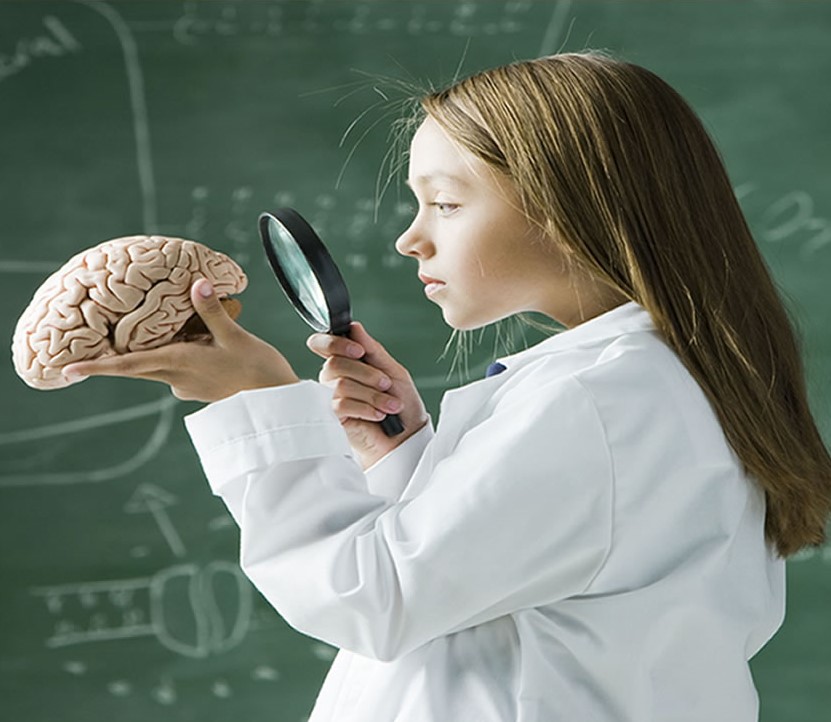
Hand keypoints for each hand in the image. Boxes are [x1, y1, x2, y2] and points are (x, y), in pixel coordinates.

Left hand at [61, 279, 298, 401]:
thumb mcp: (236, 336)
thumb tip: (196, 283)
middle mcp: (176, 377)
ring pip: (161, 361)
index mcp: (178, 363)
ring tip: (184, 327)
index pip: (127, 366)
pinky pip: (180, 366)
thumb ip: (212, 310)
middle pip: (137, 363)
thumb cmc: (258, 372)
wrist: (278, 405)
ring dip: (162, 346)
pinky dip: (183, 351)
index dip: (96, 368)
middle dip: (118, 354)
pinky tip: (205, 340)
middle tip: (95, 346)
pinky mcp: (200, 387)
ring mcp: (188, 385)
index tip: (67, 371)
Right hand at [307, 322, 427, 468]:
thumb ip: (373, 350)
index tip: (359, 350)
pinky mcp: (332, 419)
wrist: (406, 438)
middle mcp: (333, 379)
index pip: (322, 343)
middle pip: (335, 363)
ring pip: (341, 385)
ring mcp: (330, 399)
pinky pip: (341, 405)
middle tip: (386, 384)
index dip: (334, 342)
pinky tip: (379, 415)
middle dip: (366, 373)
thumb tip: (354, 328)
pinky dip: (366, 408)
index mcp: (346, 362)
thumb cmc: (401, 404)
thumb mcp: (393, 371)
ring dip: (372, 395)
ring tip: (391, 405)